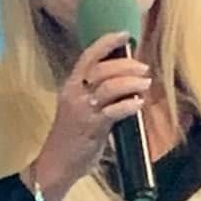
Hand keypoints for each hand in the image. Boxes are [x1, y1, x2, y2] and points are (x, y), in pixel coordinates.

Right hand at [23, 31, 152, 200]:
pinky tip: (139, 103)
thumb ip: (98, 96)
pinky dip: (130, 104)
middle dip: (127, 65)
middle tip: (143, 68)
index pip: (88, 57)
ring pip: (110, 86)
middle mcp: (75, 94)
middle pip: (103, 69)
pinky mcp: (92, 127)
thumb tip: (125, 82)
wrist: (55, 166)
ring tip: (145, 83)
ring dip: (132, 82)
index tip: (126, 35)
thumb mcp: (79, 110)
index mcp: (71, 87)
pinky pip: (114, 111)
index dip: (107, 43)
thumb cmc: (70, 139)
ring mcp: (83, 111)